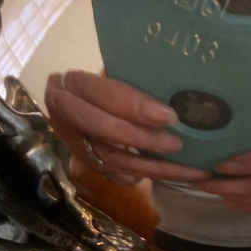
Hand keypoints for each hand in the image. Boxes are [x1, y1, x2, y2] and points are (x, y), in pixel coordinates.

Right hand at [45, 70, 210, 184]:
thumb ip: (133, 81)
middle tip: (177, 144)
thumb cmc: (101, 81)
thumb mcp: (113, 72)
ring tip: (185, 169)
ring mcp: (73, 143)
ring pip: (110, 159)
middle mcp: (66, 115)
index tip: (170, 116)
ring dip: (150, 166)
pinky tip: (170, 177)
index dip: (135, 107)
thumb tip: (174, 91)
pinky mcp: (84, 162)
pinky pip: (114, 174)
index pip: (103, 94)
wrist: (67, 100)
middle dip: (143, 140)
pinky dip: (143, 175)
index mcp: (73, 84)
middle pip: (104, 132)